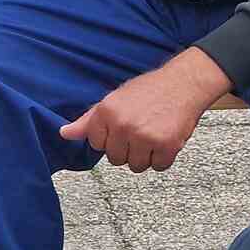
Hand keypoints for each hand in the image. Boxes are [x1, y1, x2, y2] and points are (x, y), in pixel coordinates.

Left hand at [59, 48, 231, 172]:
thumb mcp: (114, 99)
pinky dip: (163, 157)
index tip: (124, 127)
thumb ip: (89, 120)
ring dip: (146, 155)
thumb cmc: (150, 90)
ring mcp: (144, 137)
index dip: (112, 138)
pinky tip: (165, 139)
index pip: (97, 145)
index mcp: (106, 112)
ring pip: (136, 166)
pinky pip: (158, 166)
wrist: (184, 83)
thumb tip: (64, 133)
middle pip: (116, 159)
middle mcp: (123, 125)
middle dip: (129, 148)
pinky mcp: (165, 145)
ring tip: (153, 134)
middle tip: (142, 129)